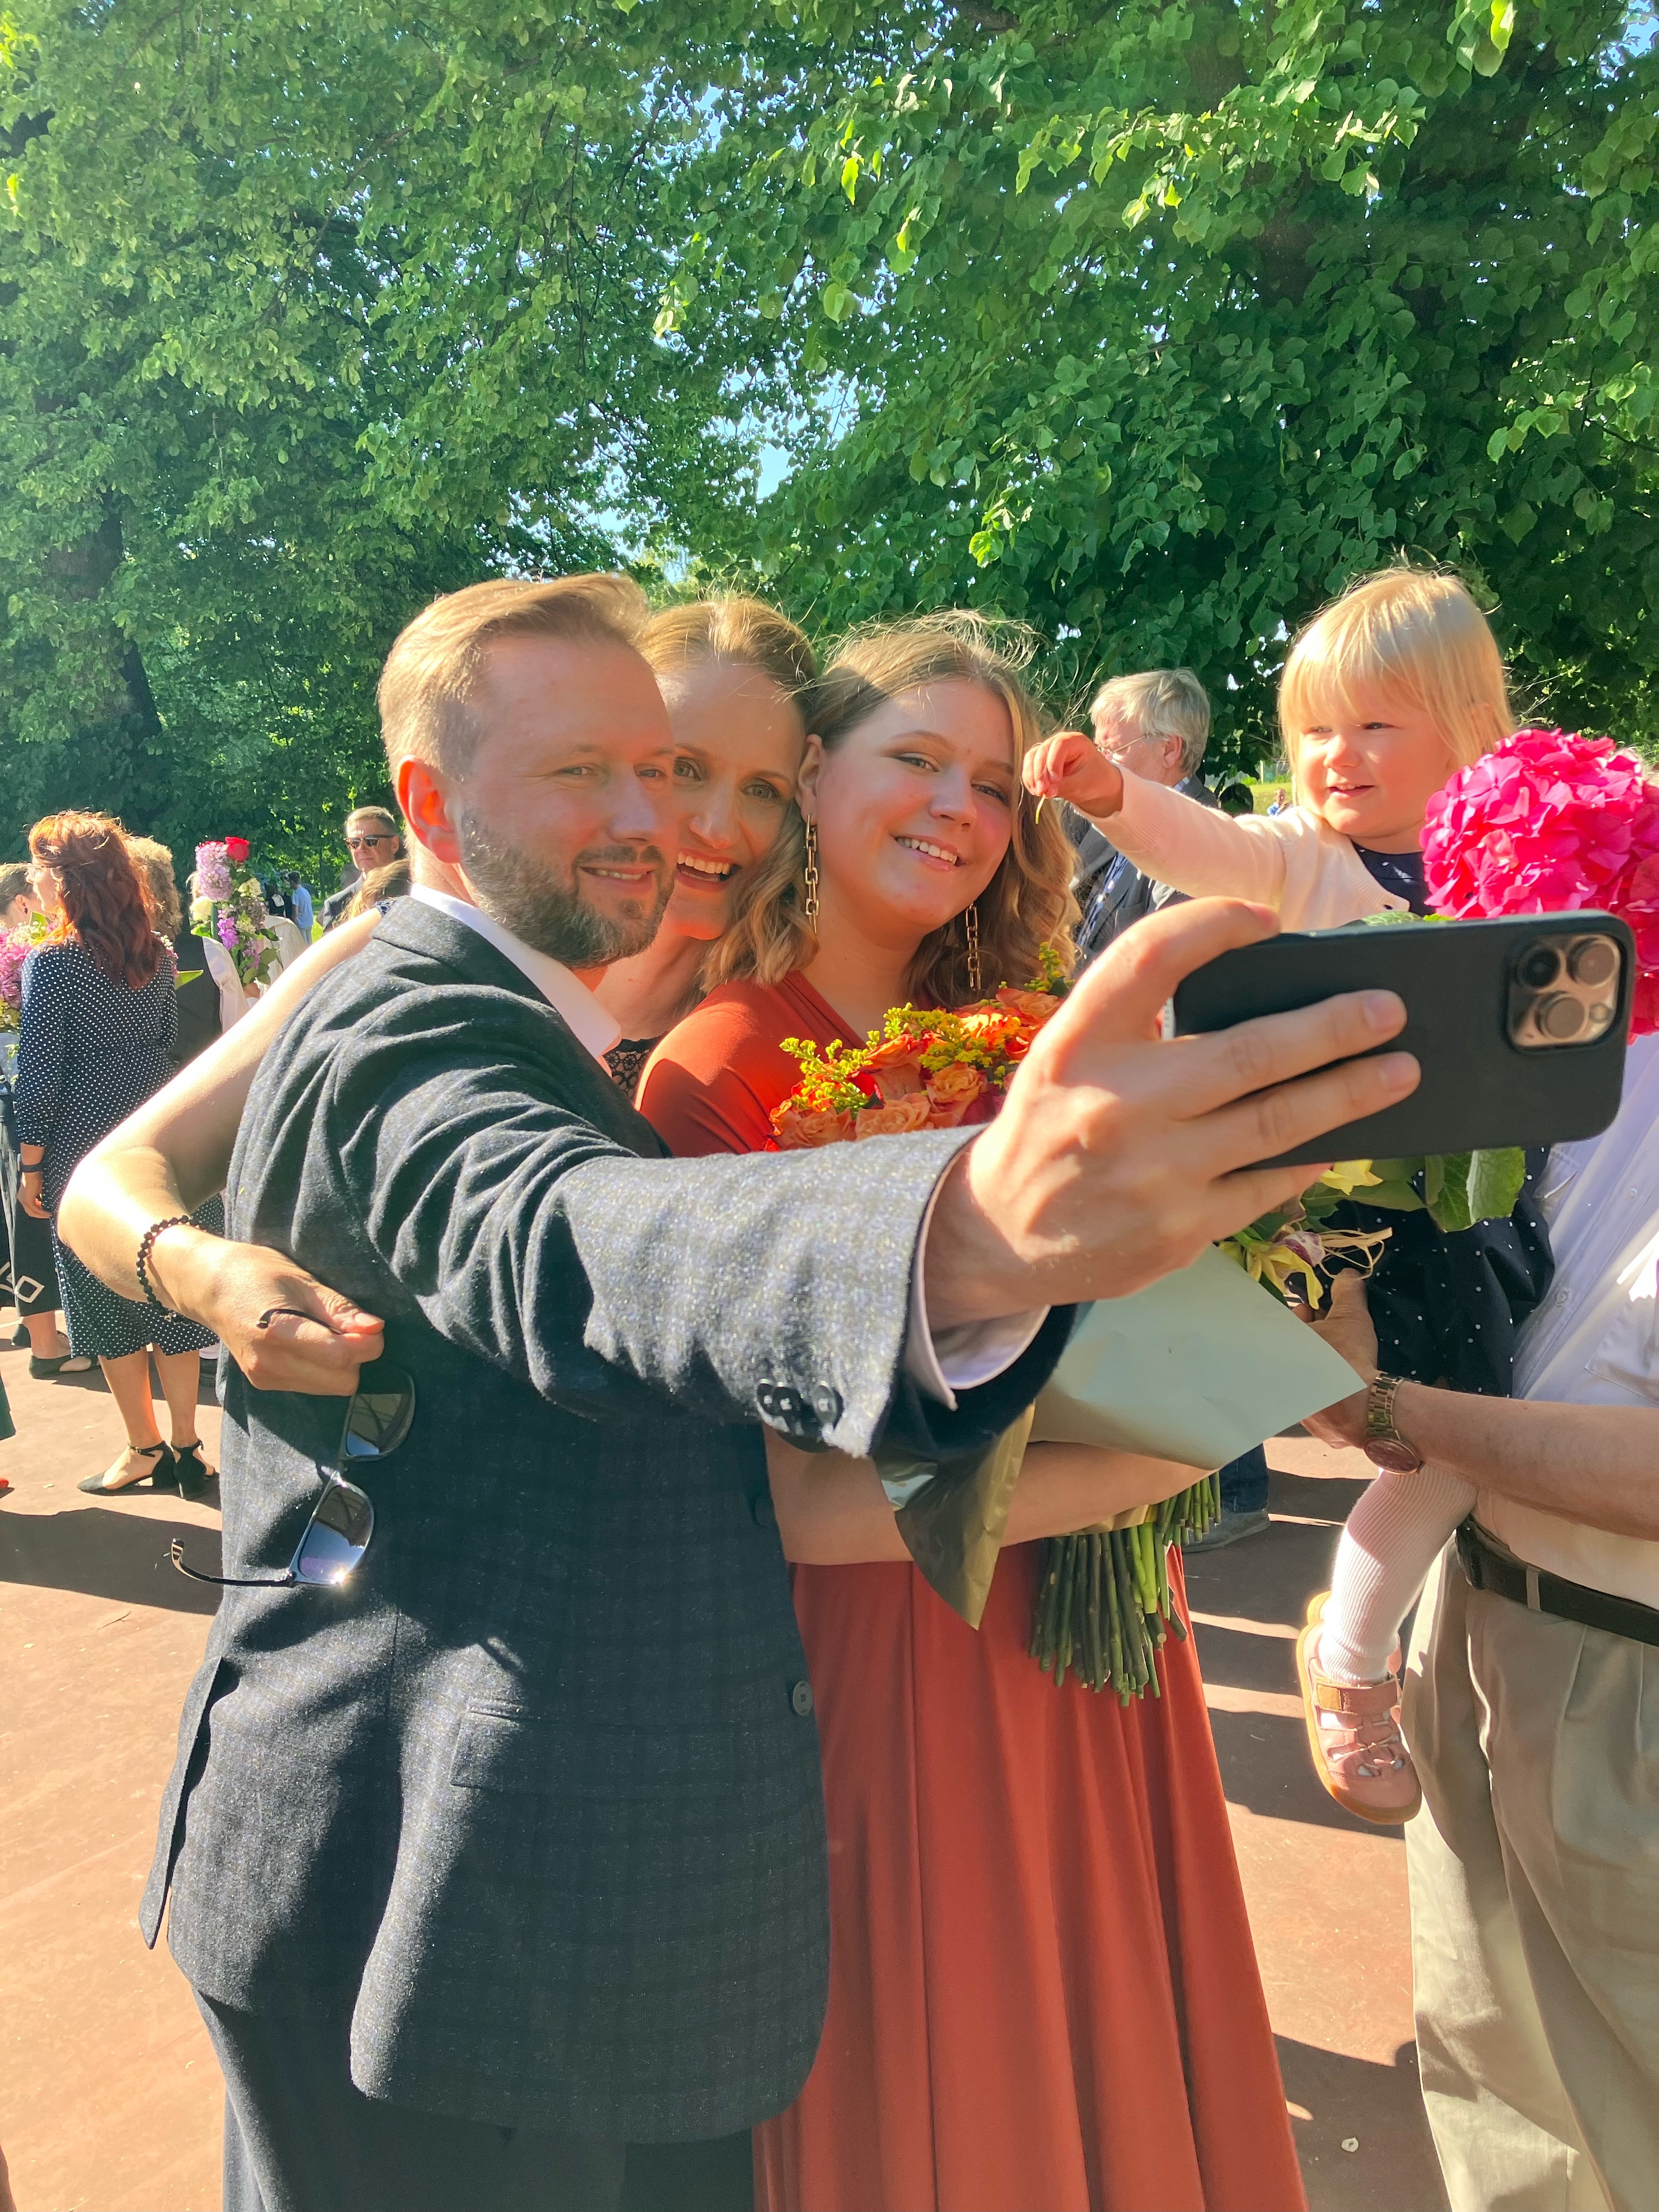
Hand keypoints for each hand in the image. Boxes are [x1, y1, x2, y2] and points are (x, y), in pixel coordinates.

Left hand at [19, 1167, 48, 1219]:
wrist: (32, 1172)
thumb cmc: (36, 1177)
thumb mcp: (38, 1189)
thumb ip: (40, 1197)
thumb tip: (45, 1202)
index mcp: (23, 1196)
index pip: (29, 1207)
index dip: (37, 1211)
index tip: (45, 1211)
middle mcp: (21, 1199)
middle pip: (30, 1212)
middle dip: (39, 1215)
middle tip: (47, 1216)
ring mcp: (23, 1201)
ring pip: (32, 1212)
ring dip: (41, 1215)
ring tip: (49, 1215)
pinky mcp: (27, 1201)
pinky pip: (35, 1209)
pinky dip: (42, 1212)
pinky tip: (47, 1213)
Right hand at [149, 1225, 383, 1393]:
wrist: (207, 1286)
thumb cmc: (255, 1271)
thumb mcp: (300, 1279)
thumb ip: (338, 1309)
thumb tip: (375, 1328)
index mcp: (277, 1333)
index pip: (342, 1356)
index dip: (368, 1343)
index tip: (370, 1324)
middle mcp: (269, 1364)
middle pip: (342, 1381)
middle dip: (355, 1357)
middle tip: (347, 1326)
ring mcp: (264, 1377)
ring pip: (330, 1388)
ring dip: (340, 1365)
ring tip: (325, 1331)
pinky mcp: (263, 1383)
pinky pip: (312, 1386)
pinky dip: (322, 1370)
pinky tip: (310, 1344)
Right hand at [925, 898, 1418, 1326]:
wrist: (997, 1233)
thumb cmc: (1052, 1125)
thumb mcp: (1067, 1053)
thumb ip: (1136, 1016)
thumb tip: (1265, 992)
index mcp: (1078, 1043)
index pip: (1152, 957)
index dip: (1215, 927)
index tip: (1266, 921)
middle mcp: (1114, 1104)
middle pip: (1249, 1051)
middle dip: (1333, 1027)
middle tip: (1387, 1009)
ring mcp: (1152, 1173)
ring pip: (1278, 1124)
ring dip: (1350, 1092)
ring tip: (1399, 1071)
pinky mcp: (1178, 1230)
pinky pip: (1267, 1184)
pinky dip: (1310, 1157)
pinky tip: (1339, 1139)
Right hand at [1022, 730, 1123, 817]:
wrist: (1096, 786)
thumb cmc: (1095, 781)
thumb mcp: (1083, 784)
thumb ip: (1065, 786)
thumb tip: (1045, 791)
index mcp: (1075, 741)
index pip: (1059, 745)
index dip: (1053, 762)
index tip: (1055, 781)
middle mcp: (1059, 742)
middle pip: (1042, 751)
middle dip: (1040, 772)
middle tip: (1042, 791)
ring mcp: (1049, 751)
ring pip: (1032, 758)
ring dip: (1031, 776)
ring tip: (1038, 792)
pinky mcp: (1042, 762)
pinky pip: (1029, 767)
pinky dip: (1030, 779)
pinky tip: (1035, 791)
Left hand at [1296, 1272, 1376, 1449]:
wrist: (1365, 1409)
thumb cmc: (1349, 1358)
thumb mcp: (1351, 1317)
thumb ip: (1347, 1292)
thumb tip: (1346, 1275)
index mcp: (1282, 1348)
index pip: (1283, 1327)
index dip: (1301, 1318)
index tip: (1314, 1314)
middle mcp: (1279, 1378)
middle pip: (1291, 1352)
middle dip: (1309, 1343)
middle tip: (1330, 1336)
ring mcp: (1294, 1404)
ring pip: (1302, 1379)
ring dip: (1315, 1369)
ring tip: (1338, 1363)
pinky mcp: (1311, 1424)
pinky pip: (1316, 1404)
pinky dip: (1326, 1395)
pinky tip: (1342, 1391)